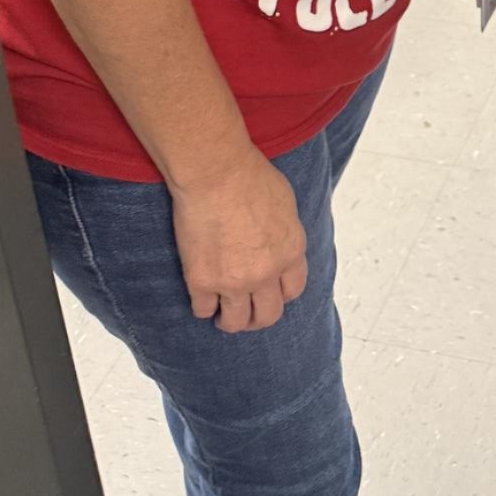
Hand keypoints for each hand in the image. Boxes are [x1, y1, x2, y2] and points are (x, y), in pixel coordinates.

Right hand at [170, 147, 307, 332]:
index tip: (269, 292)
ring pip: (235, 322)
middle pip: (267, 315)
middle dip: (257, 317)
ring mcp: (234, 281)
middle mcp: (266, 273)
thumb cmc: (252, 177)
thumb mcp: (286, 204)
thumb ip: (285, 234)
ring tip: (221, 313)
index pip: (293, 291)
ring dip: (229, 320)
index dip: (280, 294)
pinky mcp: (202, 281)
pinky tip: (202, 296)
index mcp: (291, 251)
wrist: (217, 173)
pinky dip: (203, 306)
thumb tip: (280, 248)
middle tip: (246, 312)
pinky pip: (203, 310)